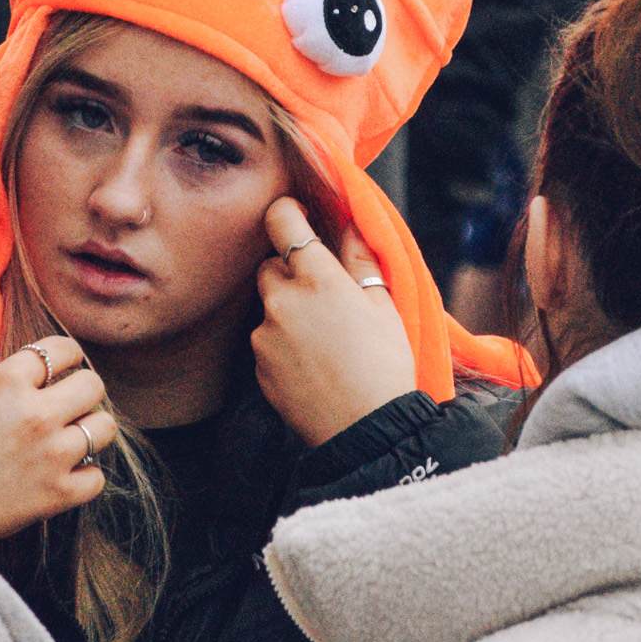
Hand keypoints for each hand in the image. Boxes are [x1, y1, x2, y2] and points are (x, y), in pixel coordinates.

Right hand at [0, 336, 116, 545]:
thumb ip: (4, 388)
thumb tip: (35, 383)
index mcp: (6, 382)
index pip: (61, 349)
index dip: (66, 357)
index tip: (63, 368)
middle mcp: (36, 412)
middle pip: (92, 385)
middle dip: (83, 393)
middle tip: (69, 406)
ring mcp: (52, 453)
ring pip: (104, 427)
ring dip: (89, 432)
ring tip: (70, 441)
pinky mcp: (57, 494)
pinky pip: (97, 477)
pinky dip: (84, 477)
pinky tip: (64, 477)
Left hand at [253, 198, 415, 446]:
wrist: (365, 429)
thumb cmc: (384, 363)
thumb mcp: (384, 305)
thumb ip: (360, 258)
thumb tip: (350, 222)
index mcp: (317, 278)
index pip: (281, 221)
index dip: (287, 213)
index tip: (297, 216)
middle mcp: (282, 300)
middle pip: (269, 266)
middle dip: (290, 272)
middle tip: (323, 294)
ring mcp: (264, 334)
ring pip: (268, 307)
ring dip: (286, 311)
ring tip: (324, 339)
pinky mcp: (257, 365)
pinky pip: (265, 341)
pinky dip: (282, 344)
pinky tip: (312, 363)